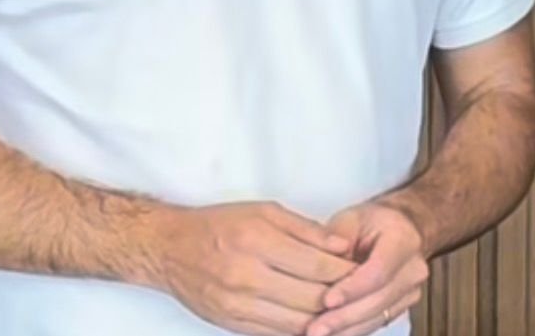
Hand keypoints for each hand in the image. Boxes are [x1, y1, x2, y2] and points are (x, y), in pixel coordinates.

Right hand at [149, 201, 356, 335]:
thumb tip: (343, 246)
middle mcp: (247, 277)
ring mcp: (238, 306)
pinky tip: (315, 322)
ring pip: (296, 323)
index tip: (364, 269)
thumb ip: (306, 230)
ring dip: (324, 319)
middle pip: (310, 298)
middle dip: (341, 297)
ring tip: (342, 309)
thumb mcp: (265, 211)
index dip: (346, 271)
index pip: (317, 265)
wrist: (170, 250)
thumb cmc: (221, 224)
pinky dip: (299, 331)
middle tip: (360, 291)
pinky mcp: (231, 325)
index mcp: (259, 242)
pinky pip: (275, 334)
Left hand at [307, 200, 429, 335]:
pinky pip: (375, 324)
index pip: (378, 271)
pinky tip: (330, 333)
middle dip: (343, 317)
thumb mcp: (352, 218)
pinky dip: (351, 331)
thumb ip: (336, 238)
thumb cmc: (373, 222)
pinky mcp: (401, 308)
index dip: (352, 288)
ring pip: (377, 318)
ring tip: (317, 334)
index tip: (327, 300)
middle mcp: (413, 269)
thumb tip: (319, 263)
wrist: (402, 229)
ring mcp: (410, 292)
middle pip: (378, 301)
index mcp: (403, 240)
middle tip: (314, 329)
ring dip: (346, 330)